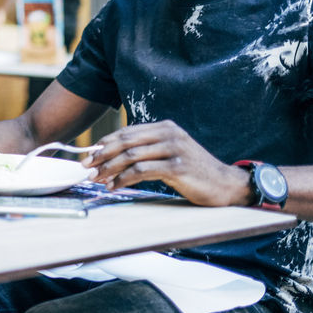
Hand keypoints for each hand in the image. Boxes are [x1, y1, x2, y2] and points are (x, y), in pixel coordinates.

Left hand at [82, 120, 251, 206]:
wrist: (226, 185)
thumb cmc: (194, 172)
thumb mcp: (170, 154)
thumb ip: (147, 151)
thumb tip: (112, 157)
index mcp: (164, 127)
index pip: (126, 132)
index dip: (104, 143)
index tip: (89, 155)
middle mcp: (168, 134)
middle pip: (125, 141)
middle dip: (102, 155)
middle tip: (86, 167)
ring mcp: (174, 149)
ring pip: (131, 155)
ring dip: (110, 169)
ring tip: (98, 179)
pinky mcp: (177, 167)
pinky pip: (142, 170)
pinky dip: (125, 178)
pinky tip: (116, 186)